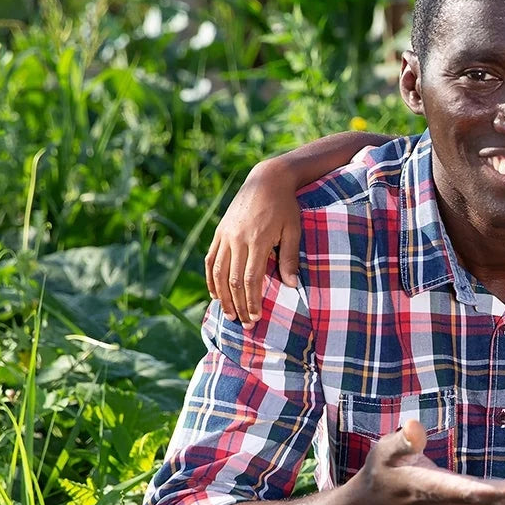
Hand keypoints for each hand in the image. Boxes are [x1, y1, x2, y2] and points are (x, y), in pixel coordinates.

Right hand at [206, 161, 302, 328]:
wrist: (267, 180)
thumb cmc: (286, 206)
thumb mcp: (293, 230)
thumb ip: (290, 258)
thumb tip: (292, 287)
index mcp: (257, 241)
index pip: (250, 280)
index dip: (252, 301)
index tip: (256, 318)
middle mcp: (237, 239)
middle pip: (233, 281)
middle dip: (239, 305)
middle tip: (245, 324)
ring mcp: (225, 235)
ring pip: (218, 272)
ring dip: (222, 297)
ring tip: (229, 314)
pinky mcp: (220, 231)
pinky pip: (210, 259)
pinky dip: (210, 278)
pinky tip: (215, 294)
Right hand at [356, 421, 504, 504]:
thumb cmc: (383, 473)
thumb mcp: (384, 453)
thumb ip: (401, 442)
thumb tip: (415, 425)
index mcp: (433, 488)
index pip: (467, 492)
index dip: (495, 492)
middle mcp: (454, 502)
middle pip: (497, 501)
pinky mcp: (472, 504)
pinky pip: (504, 501)